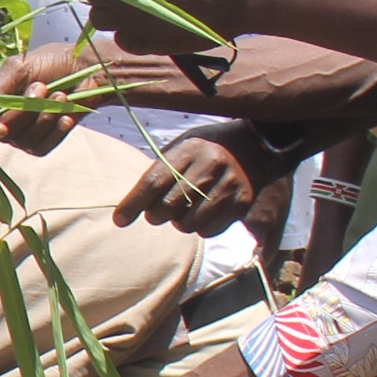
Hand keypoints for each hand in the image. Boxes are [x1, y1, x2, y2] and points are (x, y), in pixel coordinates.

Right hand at [0, 49, 81, 155]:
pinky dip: (55, 130)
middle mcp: (2, 121)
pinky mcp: (42, 142)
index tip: (0, 124)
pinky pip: (41, 146)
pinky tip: (66, 116)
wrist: (87, 70)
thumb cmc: (51, 63)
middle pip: (0, 133)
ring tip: (59, 95)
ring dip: (43, 117)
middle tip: (41, 86)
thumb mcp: (19, 68)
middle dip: (22, 111)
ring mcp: (22, 135)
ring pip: (22, 140)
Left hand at [117, 135, 254, 234]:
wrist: (257, 145)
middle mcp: (209, 166)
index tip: (120, 220)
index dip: (133, 204)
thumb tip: (133, 202)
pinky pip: (208, 231)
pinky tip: (203, 213)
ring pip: (186, 224)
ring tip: (183, 210)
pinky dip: (200, 228)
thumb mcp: (184, 145)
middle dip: (154, 215)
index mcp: (189, 149)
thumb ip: (161, 169)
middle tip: (156, 213)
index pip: (153, 181)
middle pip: (167, 206)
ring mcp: (227, 185)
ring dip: (178, 222)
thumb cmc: (208, 148)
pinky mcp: (241, 203)